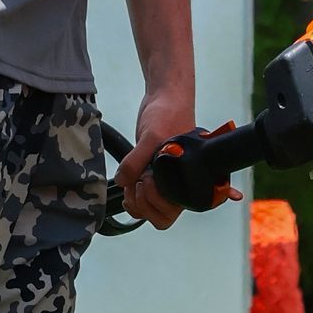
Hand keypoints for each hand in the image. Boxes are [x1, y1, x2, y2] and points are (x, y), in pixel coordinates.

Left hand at [118, 85, 216, 230]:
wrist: (164, 96)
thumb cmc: (169, 113)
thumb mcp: (151, 137)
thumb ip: (136, 162)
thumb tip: (123, 182)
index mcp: (189, 179)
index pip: (172, 211)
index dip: (155, 201)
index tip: (147, 179)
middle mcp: (178, 183)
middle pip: (161, 216)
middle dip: (143, 205)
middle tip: (137, 183)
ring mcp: (164, 179)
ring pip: (149, 208)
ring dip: (136, 202)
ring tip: (130, 182)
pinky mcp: (151, 171)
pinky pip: (142, 195)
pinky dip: (132, 194)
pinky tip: (127, 183)